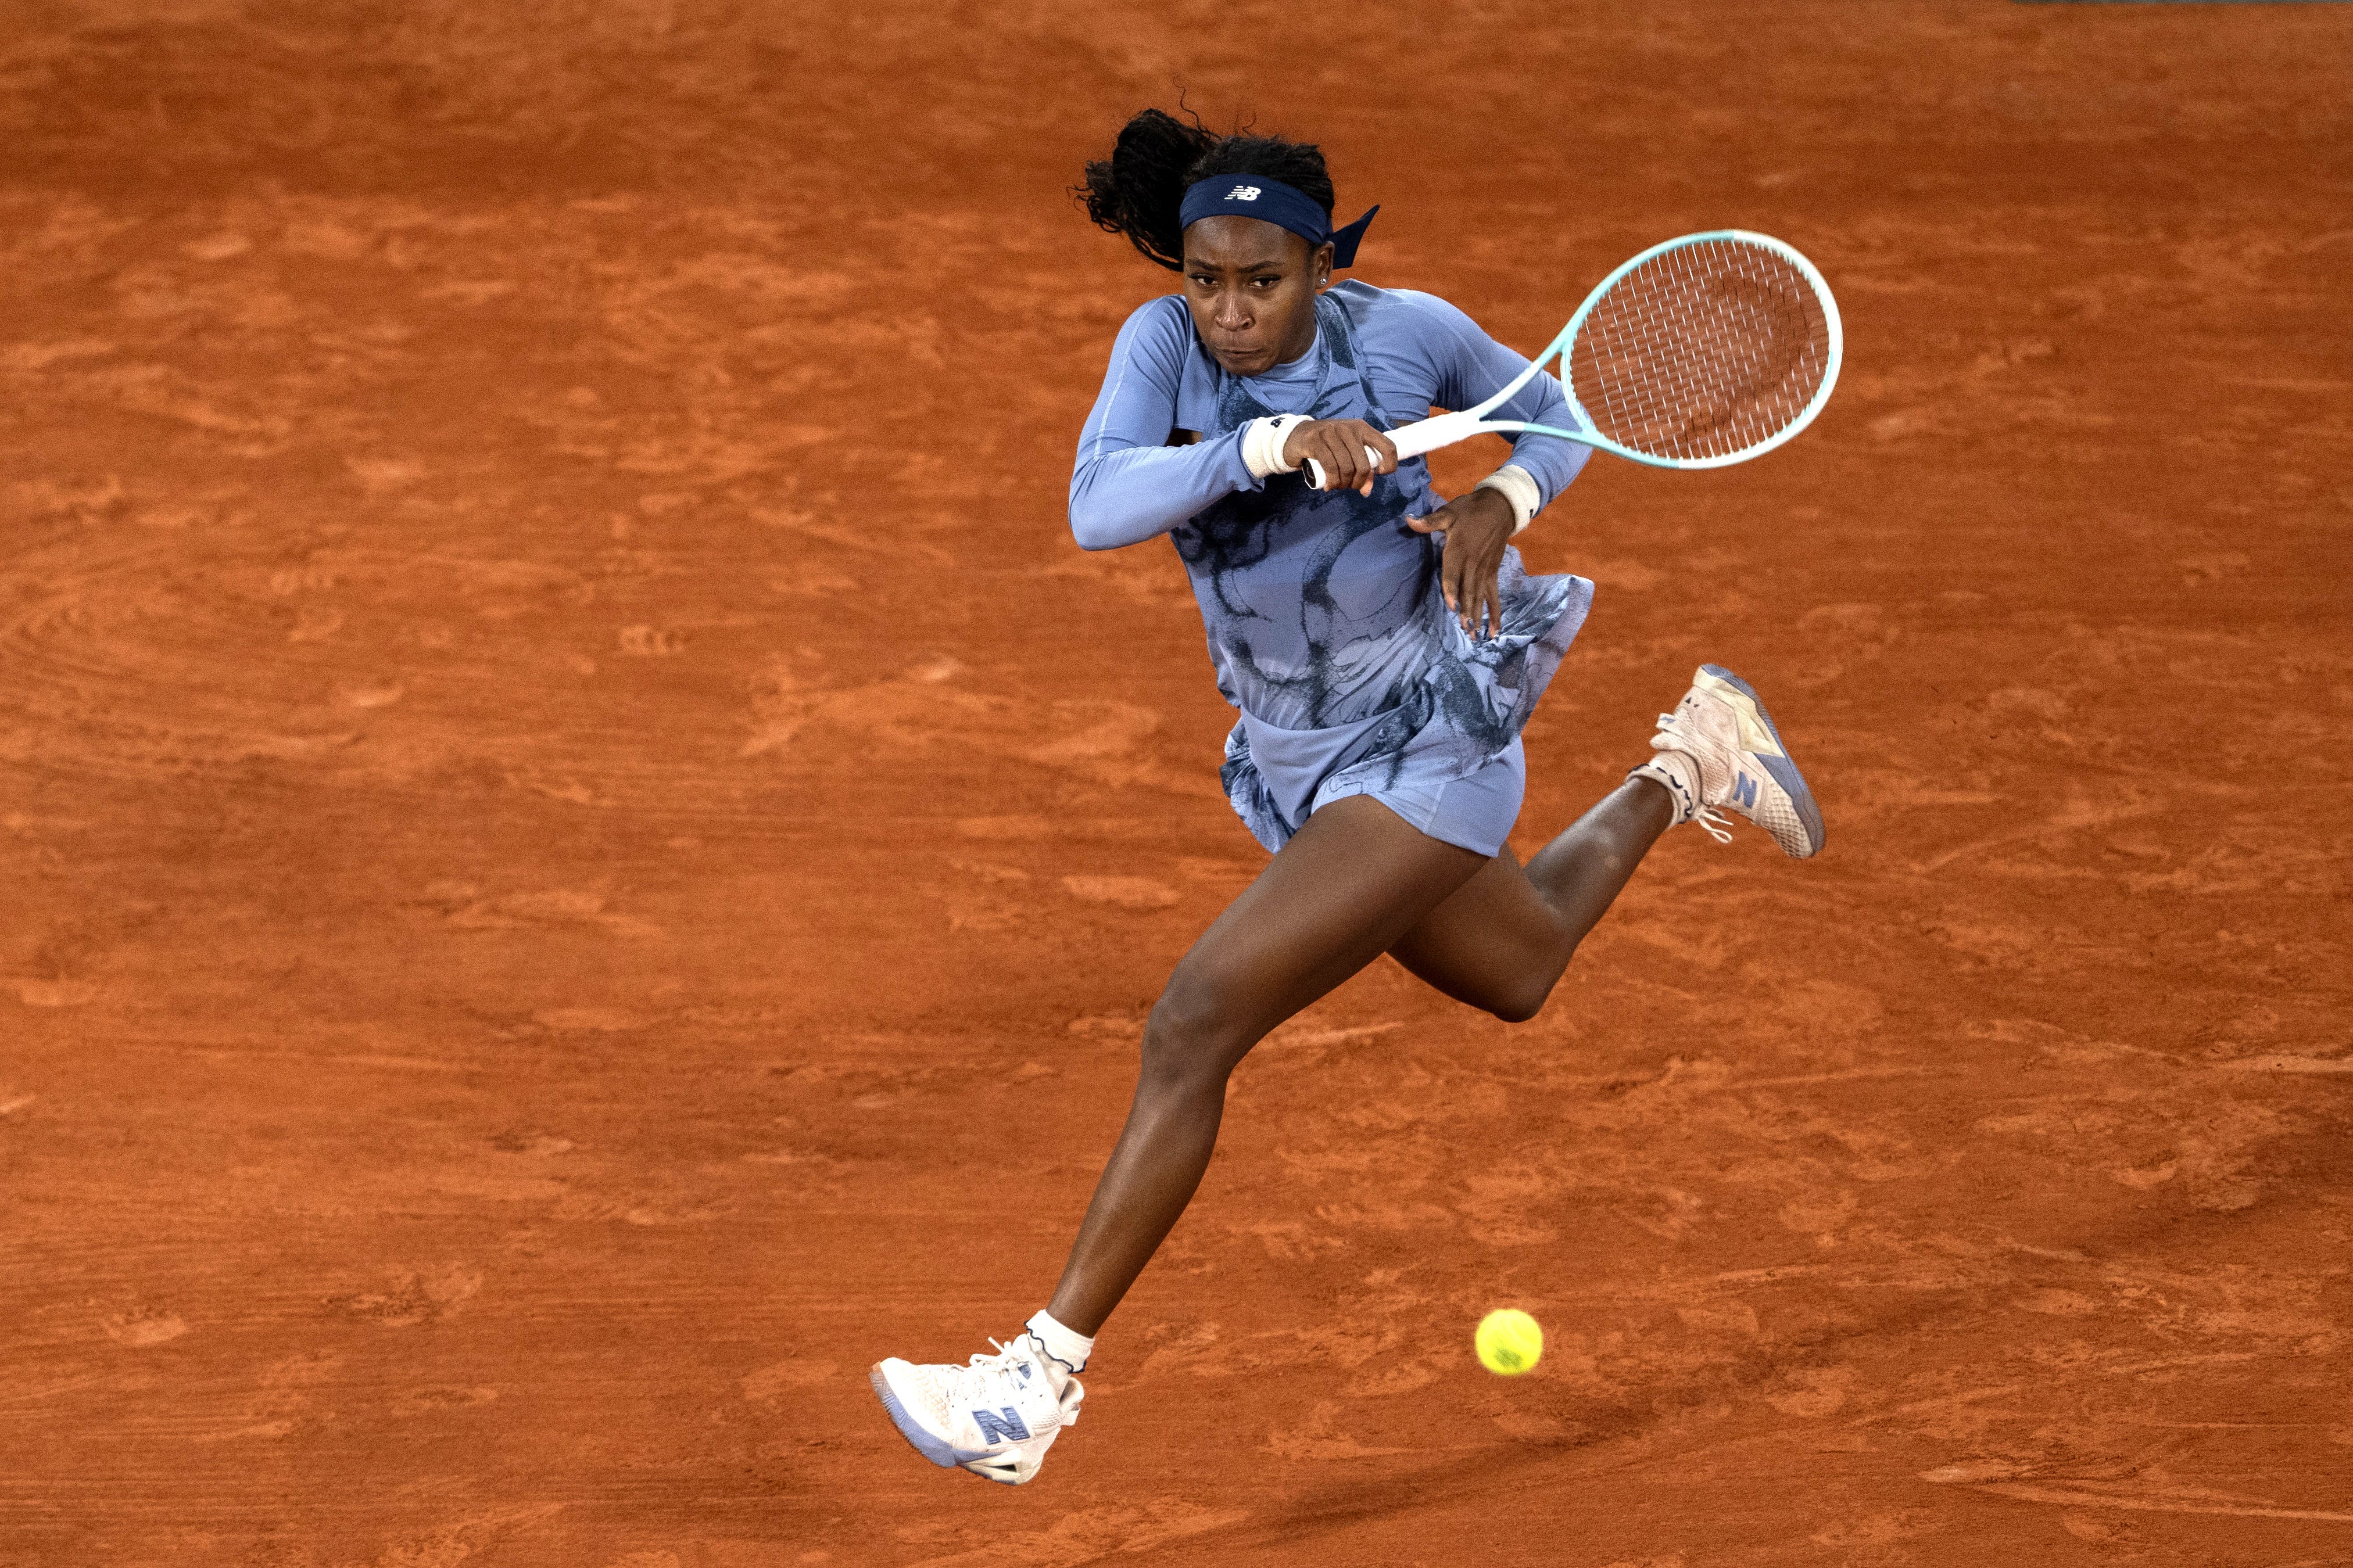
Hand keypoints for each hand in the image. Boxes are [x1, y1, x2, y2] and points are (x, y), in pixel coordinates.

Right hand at [1283, 419, 1396, 495]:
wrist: (1296, 437)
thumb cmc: (1327, 447)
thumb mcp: (1347, 452)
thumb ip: (1360, 469)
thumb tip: (1366, 491)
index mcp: (1362, 428)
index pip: (1388, 445)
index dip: (1390, 464)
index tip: (1380, 473)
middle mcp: (1349, 428)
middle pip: (1364, 464)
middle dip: (1359, 482)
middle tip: (1350, 486)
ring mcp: (1332, 432)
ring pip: (1347, 467)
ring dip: (1344, 484)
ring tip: (1338, 486)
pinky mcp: (1316, 441)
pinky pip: (1331, 467)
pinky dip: (1333, 481)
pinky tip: (1330, 486)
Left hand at [1406, 486, 1515, 639]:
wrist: (1500, 508)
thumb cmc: (1470, 510)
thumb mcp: (1449, 512)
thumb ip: (1430, 521)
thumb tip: (1408, 520)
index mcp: (1459, 549)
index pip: (1453, 573)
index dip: (1452, 589)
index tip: (1451, 605)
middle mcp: (1473, 563)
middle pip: (1468, 590)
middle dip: (1466, 610)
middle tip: (1464, 630)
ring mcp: (1484, 570)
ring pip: (1480, 596)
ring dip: (1477, 615)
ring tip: (1474, 634)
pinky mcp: (1492, 573)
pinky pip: (1494, 595)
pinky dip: (1495, 613)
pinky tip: (1494, 630)